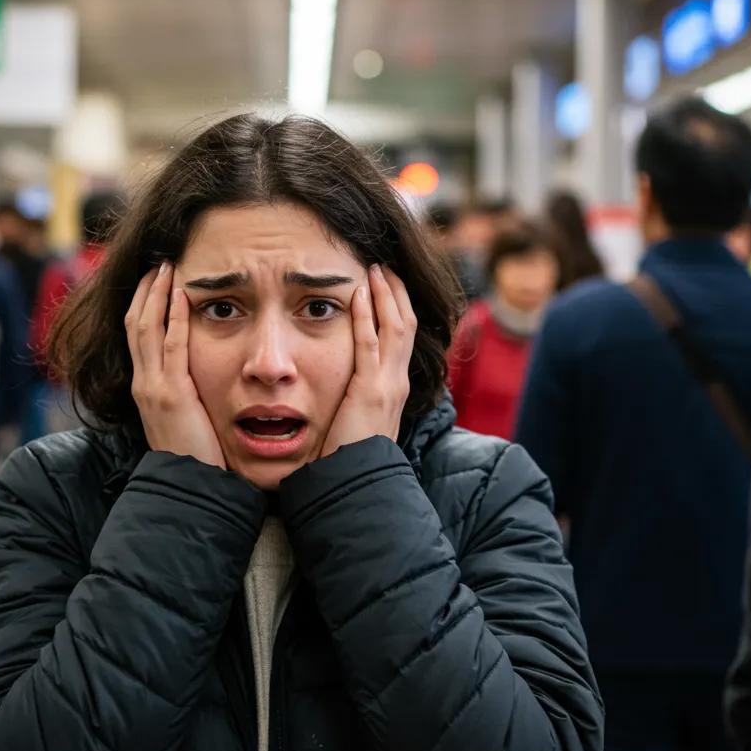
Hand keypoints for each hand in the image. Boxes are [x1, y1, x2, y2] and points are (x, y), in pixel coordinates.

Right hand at [126, 263, 225, 467]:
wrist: (188, 488)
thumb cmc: (194, 456)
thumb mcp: (184, 417)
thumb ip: (184, 393)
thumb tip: (197, 374)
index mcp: (144, 388)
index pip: (137, 336)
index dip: (143, 305)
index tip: (155, 281)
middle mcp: (142, 383)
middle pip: (135, 324)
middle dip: (145, 291)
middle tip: (158, 263)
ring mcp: (153, 388)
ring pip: (146, 329)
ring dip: (157, 294)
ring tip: (167, 267)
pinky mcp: (171, 394)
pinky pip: (172, 347)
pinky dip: (175, 318)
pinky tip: (182, 295)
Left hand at [320, 265, 415, 456]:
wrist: (355, 483)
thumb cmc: (349, 458)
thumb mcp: (357, 420)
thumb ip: (356, 399)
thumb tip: (344, 386)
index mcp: (394, 388)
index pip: (402, 339)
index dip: (397, 309)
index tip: (386, 286)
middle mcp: (398, 382)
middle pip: (406, 325)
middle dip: (396, 293)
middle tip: (384, 266)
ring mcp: (388, 385)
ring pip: (396, 327)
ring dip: (385, 295)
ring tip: (376, 269)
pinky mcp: (372, 390)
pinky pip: (370, 344)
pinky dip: (366, 316)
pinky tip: (359, 293)